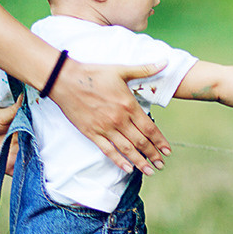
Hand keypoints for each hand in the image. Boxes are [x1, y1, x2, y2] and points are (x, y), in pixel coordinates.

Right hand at [48, 59, 172, 174]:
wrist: (65, 80)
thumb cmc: (93, 74)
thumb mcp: (121, 70)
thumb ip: (145, 69)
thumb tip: (165, 62)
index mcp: (128, 105)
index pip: (149, 127)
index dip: (160, 141)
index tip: (167, 150)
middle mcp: (119, 119)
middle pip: (141, 141)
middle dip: (153, 154)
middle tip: (161, 164)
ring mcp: (105, 127)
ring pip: (127, 149)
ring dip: (140, 161)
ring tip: (150, 171)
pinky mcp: (91, 133)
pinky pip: (107, 150)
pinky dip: (119, 160)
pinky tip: (127, 168)